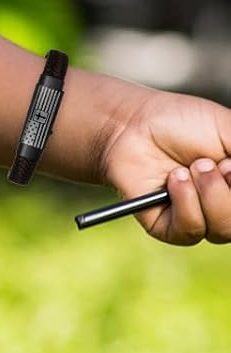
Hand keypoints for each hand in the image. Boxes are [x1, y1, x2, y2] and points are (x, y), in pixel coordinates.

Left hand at [96, 88, 230, 244]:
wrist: (132, 123)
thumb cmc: (181, 123)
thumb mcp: (230, 132)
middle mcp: (226, 209)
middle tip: (217, 163)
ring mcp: (200, 220)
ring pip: (223, 230)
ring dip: (210, 193)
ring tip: (191, 167)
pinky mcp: (171, 228)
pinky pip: (190, 230)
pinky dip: (185, 201)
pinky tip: (173, 179)